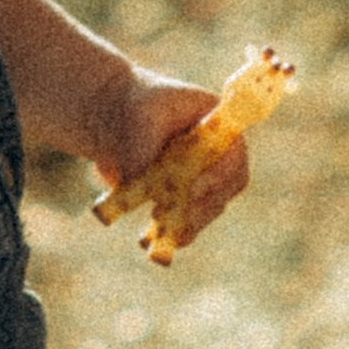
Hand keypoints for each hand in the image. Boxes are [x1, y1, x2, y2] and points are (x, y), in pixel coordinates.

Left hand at [92, 71, 251, 249]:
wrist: (116, 117)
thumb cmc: (137, 106)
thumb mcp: (140, 117)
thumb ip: (141, 146)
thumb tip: (135, 178)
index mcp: (220, 127)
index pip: (231, 156)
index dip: (218, 176)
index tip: (192, 190)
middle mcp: (219, 158)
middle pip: (222, 191)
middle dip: (200, 210)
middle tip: (174, 222)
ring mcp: (202, 180)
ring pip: (202, 211)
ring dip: (183, 227)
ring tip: (157, 239)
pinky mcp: (181, 200)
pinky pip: (183, 223)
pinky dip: (168, 233)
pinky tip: (149, 242)